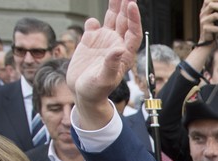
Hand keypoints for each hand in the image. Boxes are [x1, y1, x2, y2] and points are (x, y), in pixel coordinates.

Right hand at [67, 0, 142, 128]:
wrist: (83, 94)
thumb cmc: (96, 92)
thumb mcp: (104, 80)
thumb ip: (111, 65)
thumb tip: (119, 49)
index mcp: (124, 55)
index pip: (133, 33)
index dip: (134, 19)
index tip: (131, 4)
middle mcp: (116, 45)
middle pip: (124, 21)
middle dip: (126, 5)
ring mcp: (103, 42)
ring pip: (111, 19)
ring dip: (114, 6)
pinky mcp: (90, 42)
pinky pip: (93, 26)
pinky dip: (93, 22)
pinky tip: (93, 24)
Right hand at [198, 0, 217, 43]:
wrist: (206, 44)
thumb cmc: (212, 30)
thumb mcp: (214, 19)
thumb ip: (217, 11)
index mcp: (204, 10)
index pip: (207, 0)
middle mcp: (202, 14)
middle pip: (210, 5)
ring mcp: (203, 22)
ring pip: (214, 15)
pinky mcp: (205, 30)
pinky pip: (216, 27)